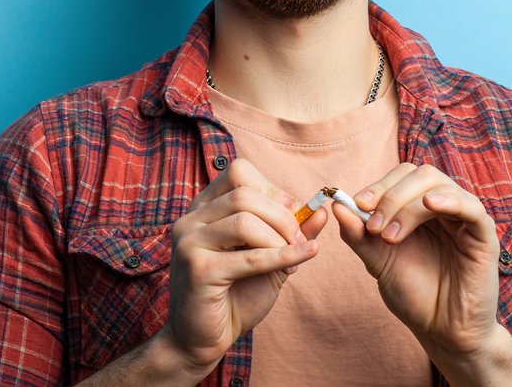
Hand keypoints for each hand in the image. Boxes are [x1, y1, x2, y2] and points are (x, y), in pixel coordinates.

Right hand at [166, 159, 325, 375]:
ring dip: (278, 239)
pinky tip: (300, 262)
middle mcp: (191, 218)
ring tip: (290, 259)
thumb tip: (322, 209)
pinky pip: (249, 257)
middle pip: (245, 194)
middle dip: (282, 217)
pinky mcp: (198, 269)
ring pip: (244, 220)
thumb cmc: (236, 293)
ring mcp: (189, 242)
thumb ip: (293, 231)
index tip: (292, 216)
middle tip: (297, 241)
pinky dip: (282, 258)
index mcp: (204, 206)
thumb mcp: (270, 254)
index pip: (240, 172)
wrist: (203, 339)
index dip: (273, 190)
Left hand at [333, 163, 499, 360]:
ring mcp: (464, 218)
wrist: (442, 332)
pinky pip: (471, 206)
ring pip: (439, 185)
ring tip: (391, 236)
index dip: (379, 185)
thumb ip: (359, 235)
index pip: (401, 176)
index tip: (358, 204)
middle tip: (374, 227)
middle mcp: (443, 206)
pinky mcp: (484, 235)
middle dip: (390, 195)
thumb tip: (336, 205)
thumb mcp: (378, 262)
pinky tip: (430, 205)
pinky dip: (450, 199)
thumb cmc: (414, 295)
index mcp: (419, 206)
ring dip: (408, 205)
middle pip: (419, 174)